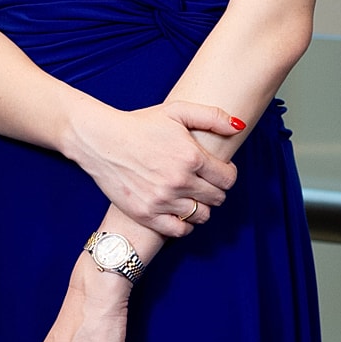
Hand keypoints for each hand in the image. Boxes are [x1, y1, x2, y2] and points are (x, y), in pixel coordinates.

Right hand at [64, 100, 241, 239]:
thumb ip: (212, 116)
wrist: (101, 140)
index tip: (218, 171)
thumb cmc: (140, 124)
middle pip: (217, 198)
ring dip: (201, 207)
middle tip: (203, 182)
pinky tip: (179, 211)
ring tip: (190, 196)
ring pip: (202, 216)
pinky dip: (184, 224)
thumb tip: (239, 126)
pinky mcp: (147, 214)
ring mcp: (162, 200)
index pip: (228, 179)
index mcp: (191, 157)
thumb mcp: (176, 110)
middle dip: (215, 190)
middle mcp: (179, 181)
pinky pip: (180, 231)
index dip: (227, 174)